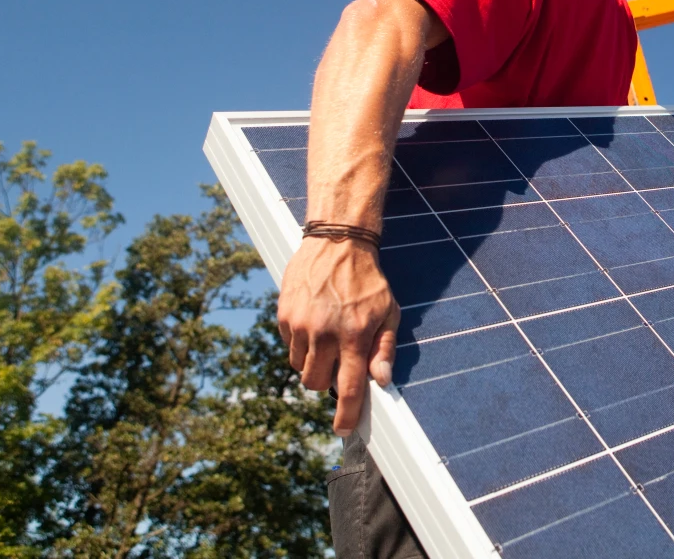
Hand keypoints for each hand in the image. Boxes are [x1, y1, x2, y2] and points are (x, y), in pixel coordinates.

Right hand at [277, 236, 399, 433]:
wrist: (338, 242)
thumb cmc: (368, 281)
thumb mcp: (388, 312)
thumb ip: (384, 349)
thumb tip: (381, 382)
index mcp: (354, 336)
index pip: (347, 388)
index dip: (345, 415)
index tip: (343, 431)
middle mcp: (325, 334)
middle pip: (316, 384)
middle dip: (326, 381)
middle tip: (337, 363)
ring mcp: (301, 325)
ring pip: (299, 368)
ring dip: (312, 362)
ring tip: (326, 338)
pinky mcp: (285, 316)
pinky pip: (288, 346)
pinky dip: (300, 344)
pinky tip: (313, 323)